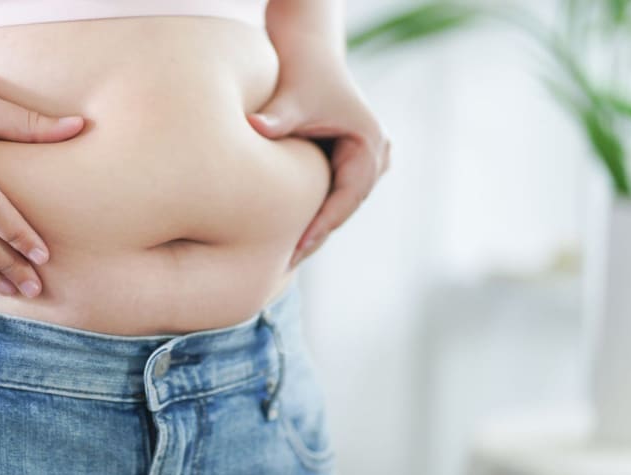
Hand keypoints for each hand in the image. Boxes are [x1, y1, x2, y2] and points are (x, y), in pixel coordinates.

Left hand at [247, 42, 390, 269]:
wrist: (309, 54)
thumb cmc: (301, 73)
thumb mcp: (291, 98)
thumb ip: (276, 117)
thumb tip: (254, 127)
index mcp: (370, 145)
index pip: (347, 197)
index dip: (322, 225)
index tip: (297, 248)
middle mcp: (376, 154)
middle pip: (345, 207)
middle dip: (317, 234)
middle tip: (287, 264)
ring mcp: (365, 159)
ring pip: (339, 204)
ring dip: (316, 227)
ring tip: (286, 258)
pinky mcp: (348, 161)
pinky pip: (332, 195)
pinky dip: (313, 212)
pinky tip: (287, 235)